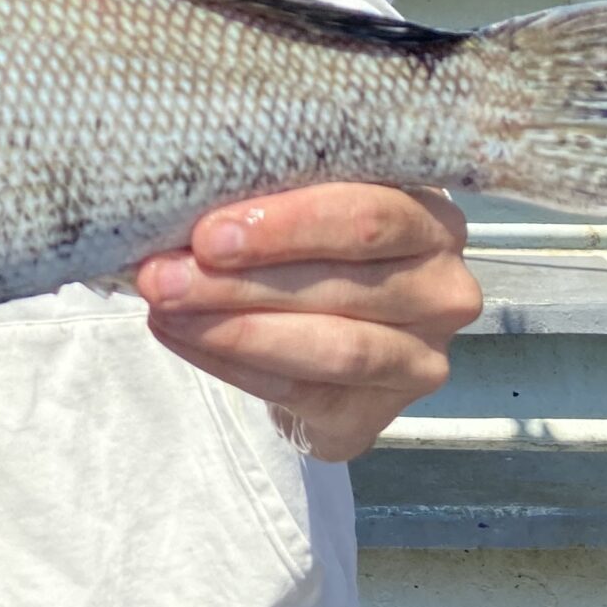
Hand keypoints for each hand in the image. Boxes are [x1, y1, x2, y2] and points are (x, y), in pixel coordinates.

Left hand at [136, 184, 478, 461]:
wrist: (319, 337)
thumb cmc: (310, 247)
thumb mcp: (307, 202)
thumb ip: (275, 190)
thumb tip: (187, 194)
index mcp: (431, 219)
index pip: (369, 215)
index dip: (287, 224)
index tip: (206, 233)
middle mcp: (443, 289)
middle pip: (344, 283)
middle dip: (241, 280)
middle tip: (162, 276)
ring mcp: (420, 359)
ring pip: (331, 347)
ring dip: (234, 329)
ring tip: (164, 308)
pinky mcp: (380, 416)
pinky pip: (301, 391)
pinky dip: (230, 364)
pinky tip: (181, 337)